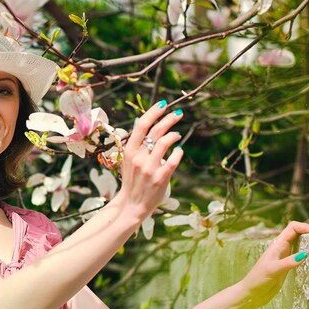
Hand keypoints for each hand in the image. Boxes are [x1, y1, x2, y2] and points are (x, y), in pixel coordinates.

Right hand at [113, 100, 183, 219]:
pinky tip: (179, 151)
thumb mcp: (128, 160)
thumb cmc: (132, 180)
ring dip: (174, 135)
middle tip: (178, 114)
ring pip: (164, 142)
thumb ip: (135, 144)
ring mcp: (149, 168)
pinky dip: (178, 153)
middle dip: (169, 119)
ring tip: (178, 135)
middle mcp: (139, 158)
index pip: (141, 125)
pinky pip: (173, 160)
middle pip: (155, 131)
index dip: (153, 112)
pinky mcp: (161, 178)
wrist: (132, 204)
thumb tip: (140, 122)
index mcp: (129, 151)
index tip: (163, 104)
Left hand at [239, 221, 308, 307]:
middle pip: (298, 234)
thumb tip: (304, 254)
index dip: (304, 226)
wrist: (252, 292)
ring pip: (300, 245)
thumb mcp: (273, 269)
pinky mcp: (288, 267)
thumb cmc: (258, 279)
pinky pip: (300, 257)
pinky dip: (308, 256)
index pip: (292, 228)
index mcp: (277, 245)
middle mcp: (282, 249)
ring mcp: (285, 257)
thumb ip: (288, 262)